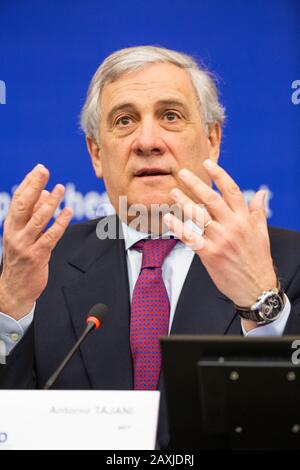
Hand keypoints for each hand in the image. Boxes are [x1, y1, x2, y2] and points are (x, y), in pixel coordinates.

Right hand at [0, 164, 72, 319]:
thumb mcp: (23, 234)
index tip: (38, 169)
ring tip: (61, 189)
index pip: (18, 199)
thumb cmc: (21, 258)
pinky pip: (50, 236)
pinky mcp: (37, 256)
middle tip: (45, 171)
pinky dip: (60, 223)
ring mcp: (25, 245)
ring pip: (38, 219)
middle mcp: (15, 233)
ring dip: (50, 202)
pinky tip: (68, 212)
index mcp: (10, 225)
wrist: (15, 288)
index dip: (29, 183)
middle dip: (34, 186)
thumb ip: (33, 214)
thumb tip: (46, 192)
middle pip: (24, 205)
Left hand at [164, 159, 276, 308]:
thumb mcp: (262, 233)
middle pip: (211, 199)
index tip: (206, 163)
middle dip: (195, 183)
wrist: (256, 288)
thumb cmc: (257, 260)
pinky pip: (190, 236)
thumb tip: (261, 192)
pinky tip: (168, 217)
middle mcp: (232, 226)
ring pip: (198, 215)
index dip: (218, 175)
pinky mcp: (209, 254)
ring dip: (183, 201)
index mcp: (245, 219)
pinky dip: (178, 226)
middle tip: (182, 172)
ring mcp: (220, 240)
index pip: (231, 190)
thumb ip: (258, 211)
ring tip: (172, 191)